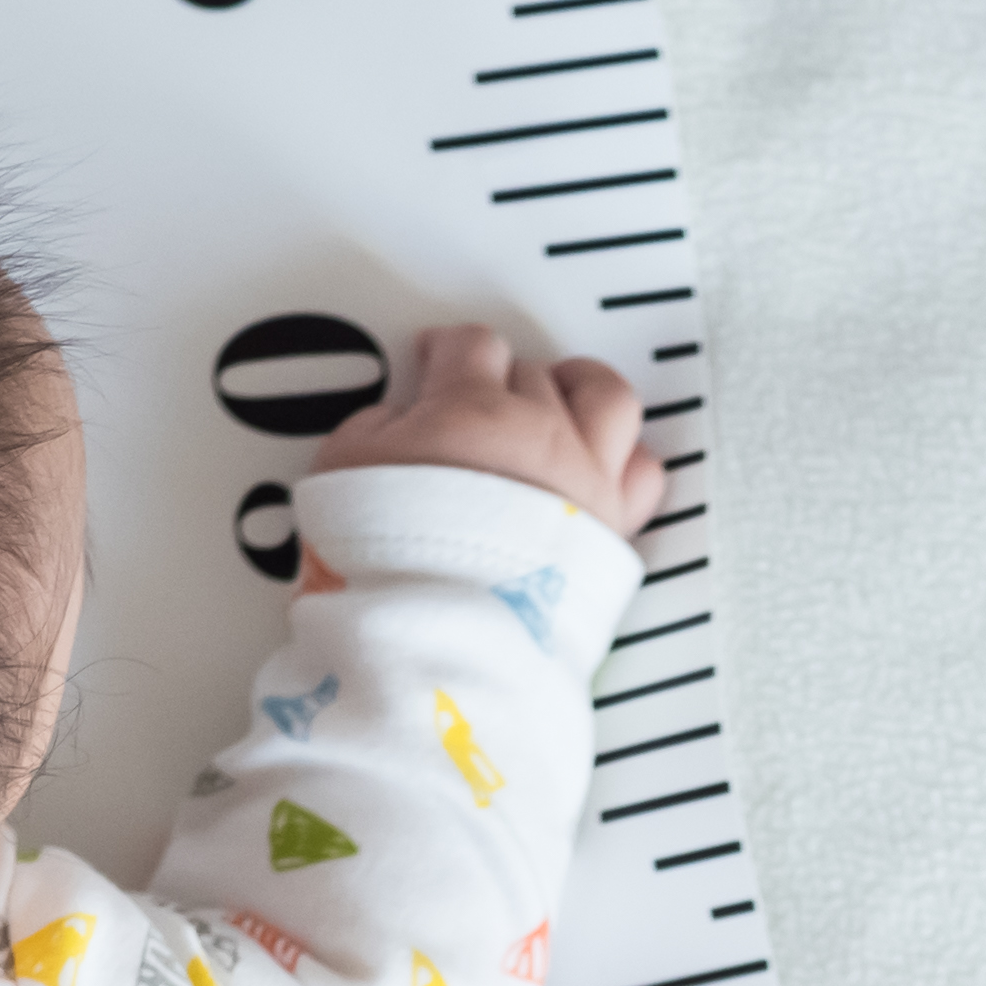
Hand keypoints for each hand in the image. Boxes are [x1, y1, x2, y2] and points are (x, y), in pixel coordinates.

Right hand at [310, 326, 667, 533]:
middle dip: (501, 382)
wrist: (436, 638)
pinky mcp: (610, 534)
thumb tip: (399, 422)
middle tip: (477, 403)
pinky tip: (602, 465)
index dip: (448, 350)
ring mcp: (583, 483)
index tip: (436, 360)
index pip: (472, 346)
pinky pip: (642, 475)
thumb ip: (376, 427)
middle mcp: (540, 436)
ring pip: (606, 401)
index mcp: (474, 409)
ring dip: (581, 391)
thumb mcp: (343, 472)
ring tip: (562, 399)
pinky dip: (624, 461)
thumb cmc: (388, 562)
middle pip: (532, 375)